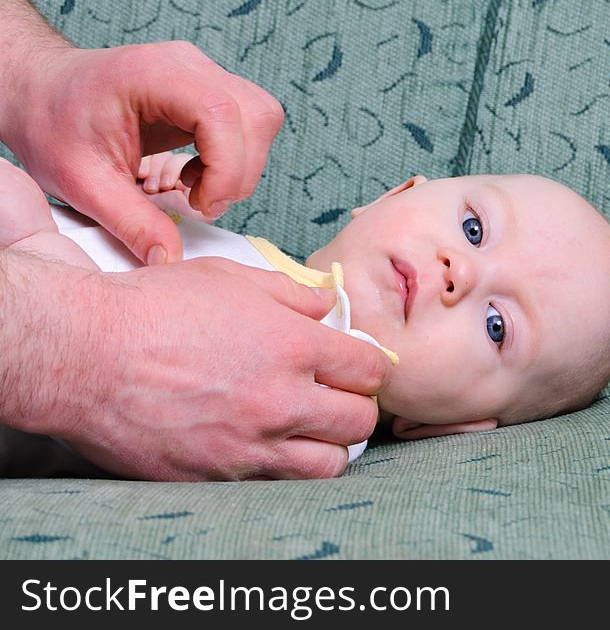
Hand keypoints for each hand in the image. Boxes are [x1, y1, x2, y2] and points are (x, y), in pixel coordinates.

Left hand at [2, 41, 282, 264]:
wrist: (41, 93)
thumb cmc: (53, 125)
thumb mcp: (83, 183)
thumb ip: (132, 223)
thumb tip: (170, 259)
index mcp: (152, 75)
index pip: (220, 113)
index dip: (226, 167)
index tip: (200, 205)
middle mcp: (187, 65)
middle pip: (256, 115)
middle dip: (239, 172)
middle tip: (198, 202)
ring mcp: (202, 73)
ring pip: (261, 118)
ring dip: (241, 166)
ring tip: (195, 186)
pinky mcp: (209, 88)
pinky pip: (249, 121)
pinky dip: (235, 157)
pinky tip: (196, 171)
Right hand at [3, 253, 390, 479]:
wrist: (84, 355)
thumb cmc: (153, 309)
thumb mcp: (229, 278)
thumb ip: (290, 293)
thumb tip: (327, 303)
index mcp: (292, 346)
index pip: (370, 369)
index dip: (370, 366)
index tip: (359, 366)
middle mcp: (281, 401)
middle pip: (360, 422)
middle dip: (357, 407)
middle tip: (339, 398)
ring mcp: (251, 446)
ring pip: (329, 465)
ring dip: (329, 447)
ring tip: (310, 431)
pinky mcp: (219, 478)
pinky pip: (277, 486)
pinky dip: (284, 469)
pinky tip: (268, 448)